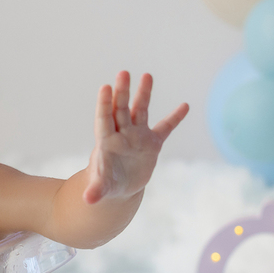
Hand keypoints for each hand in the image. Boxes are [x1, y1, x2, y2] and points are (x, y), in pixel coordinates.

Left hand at [82, 71, 187, 204]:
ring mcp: (137, 136)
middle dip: (122, 92)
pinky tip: (185, 105)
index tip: (105, 88)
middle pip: (121, 109)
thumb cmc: (106, 183)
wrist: (120, 187)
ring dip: (143, 94)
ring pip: (140, 111)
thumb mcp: (101, 188)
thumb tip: (88, 199)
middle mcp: (121, 134)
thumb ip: (96, 190)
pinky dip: (175, 118)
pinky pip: (165, 128)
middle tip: (123, 73)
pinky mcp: (152, 144)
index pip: (104, 119)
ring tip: (146, 75)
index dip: (105, 105)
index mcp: (106, 141)